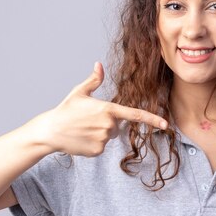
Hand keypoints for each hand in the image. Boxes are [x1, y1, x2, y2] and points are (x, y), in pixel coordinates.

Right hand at [33, 62, 167, 156]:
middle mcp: (108, 125)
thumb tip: (99, 65)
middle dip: (106, 124)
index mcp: (107, 109)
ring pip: (109, 137)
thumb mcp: (79, 92)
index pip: (134, 114)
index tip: (165, 124)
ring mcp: (103, 139)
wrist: (50, 131)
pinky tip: (81, 139)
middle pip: (117, 126)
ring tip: (82, 129)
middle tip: (88, 120)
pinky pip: (101, 147)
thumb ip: (94, 80)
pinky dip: (93, 143)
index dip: (152, 119)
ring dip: (99, 133)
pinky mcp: (97, 150)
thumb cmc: (65, 110)